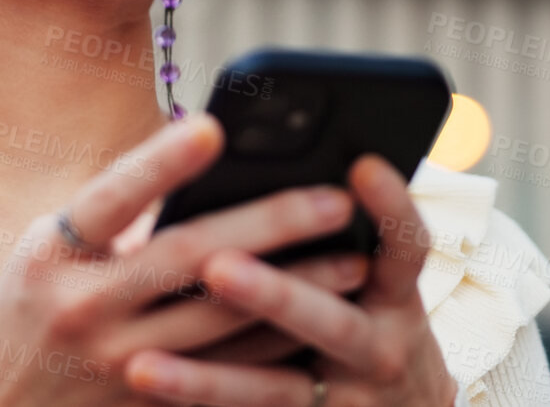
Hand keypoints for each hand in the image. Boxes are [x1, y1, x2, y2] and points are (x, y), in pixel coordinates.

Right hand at [0, 113, 372, 406]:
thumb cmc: (29, 314)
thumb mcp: (45, 258)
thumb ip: (112, 222)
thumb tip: (211, 172)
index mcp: (49, 256)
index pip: (109, 199)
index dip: (160, 162)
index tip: (214, 126)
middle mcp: (80, 309)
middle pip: (186, 258)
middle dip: (268, 224)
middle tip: (335, 199)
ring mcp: (116, 365)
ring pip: (222, 323)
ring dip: (296, 289)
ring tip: (353, 260)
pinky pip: (225, 376)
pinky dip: (277, 347)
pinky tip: (321, 324)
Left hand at [120, 154, 458, 406]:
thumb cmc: (375, 325)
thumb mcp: (381, 286)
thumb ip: (341, 241)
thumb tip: (278, 180)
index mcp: (396, 297)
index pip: (406, 245)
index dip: (390, 207)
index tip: (361, 165)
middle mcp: (381, 349)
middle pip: (330, 321)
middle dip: (273, 294)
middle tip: (218, 266)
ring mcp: (347, 399)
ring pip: (273, 390)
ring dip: (206, 377)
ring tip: (143, 363)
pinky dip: (199, 403)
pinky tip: (150, 389)